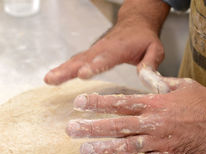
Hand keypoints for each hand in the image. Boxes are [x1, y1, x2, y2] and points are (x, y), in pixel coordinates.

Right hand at [44, 0, 169, 84]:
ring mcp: (95, 50)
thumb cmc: (145, 38)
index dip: (94, 66)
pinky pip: (75, 61)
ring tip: (49, 80)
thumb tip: (146, 79)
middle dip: (69, 70)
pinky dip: (63, 68)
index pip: (106, 58)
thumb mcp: (156, 49)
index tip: (83, 74)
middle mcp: (104, 48)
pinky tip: (53, 77)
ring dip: (62, 70)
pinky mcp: (90, 54)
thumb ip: (151, 64)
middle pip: (84, 59)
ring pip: (76, 60)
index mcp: (120, 48)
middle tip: (55, 79)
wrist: (135, 23)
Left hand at [66, 76, 205, 153]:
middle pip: (118, 124)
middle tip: (71, 129)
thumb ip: (160, 82)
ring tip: (83, 150)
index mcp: (156, 103)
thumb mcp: (182, 85)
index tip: (79, 104)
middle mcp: (154, 122)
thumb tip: (145, 76)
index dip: (98, 103)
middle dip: (92, 126)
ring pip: (127, 145)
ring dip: (103, 148)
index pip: (121, 101)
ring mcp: (161, 141)